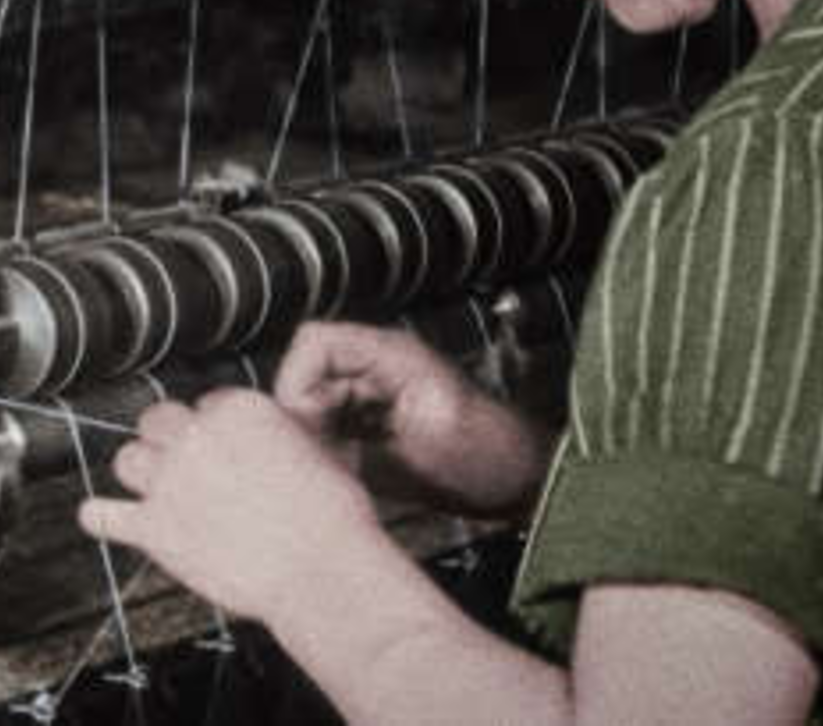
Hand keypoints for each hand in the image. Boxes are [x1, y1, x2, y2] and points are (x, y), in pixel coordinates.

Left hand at [78, 390, 390, 622]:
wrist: (323, 571)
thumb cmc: (332, 518)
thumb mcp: (324, 450)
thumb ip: (288, 433)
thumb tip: (285, 432)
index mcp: (238, 410)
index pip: (206, 404)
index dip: (215, 430)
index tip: (225, 451)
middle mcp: (196, 437)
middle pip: (157, 421)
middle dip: (169, 442)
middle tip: (186, 466)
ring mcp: (169, 481)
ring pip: (126, 460)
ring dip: (139, 474)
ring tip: (155, 490)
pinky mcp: (153, 528)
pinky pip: (102, 515)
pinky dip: (101, 518)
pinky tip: (106, 518)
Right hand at [274, 321, 554, 518]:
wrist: (526, 479)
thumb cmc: (491, 458)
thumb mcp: (411, 459)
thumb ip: (348, 448)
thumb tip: (299, 449)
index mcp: (391, 355)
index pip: (314, 342)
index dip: (295, 383)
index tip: (299, 425)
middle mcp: (380, 366)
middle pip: (308, 375)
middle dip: (303, 416)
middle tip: (315, 455)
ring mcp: (379, 392)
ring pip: (316, 404)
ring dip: (315, 435)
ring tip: (332, 467)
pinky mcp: (380, 421)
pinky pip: (334, 426)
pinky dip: (330, 448)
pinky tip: (343, 471)